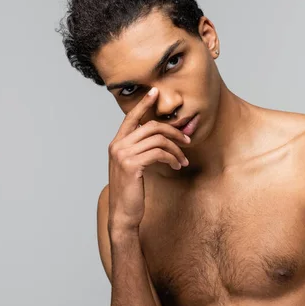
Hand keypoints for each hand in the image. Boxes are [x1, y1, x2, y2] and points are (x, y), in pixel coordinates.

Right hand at [107, 87, 190, 234]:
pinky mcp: (132, 165)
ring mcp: (123, 154)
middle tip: (187, 140)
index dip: (144, 104)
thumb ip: (140, 150)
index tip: (155, 91)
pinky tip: (177, 166)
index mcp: (117, 143)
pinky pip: (159, 153)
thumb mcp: (134, 166)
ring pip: (158, 140)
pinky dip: (172, 158)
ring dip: (176, 149)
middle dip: (173, 131)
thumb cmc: (132, 191)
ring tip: (183, 160)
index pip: (131, 118)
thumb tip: (159, 138)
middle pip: (151, 126)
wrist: (124, 213)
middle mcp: (117, 145)